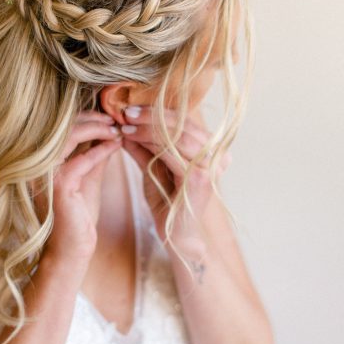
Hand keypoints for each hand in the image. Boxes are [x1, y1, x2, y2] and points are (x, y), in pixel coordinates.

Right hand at [36, 111, 121, 266]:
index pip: (60, 126)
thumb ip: (94, 154)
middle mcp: (37, 163)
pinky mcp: (58, 185)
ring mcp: (44, 173)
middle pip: (63, 125)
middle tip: (116, 118)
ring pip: (70, 136)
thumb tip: (109, 130)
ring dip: (97, 129)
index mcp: (41, 160)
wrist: (72, 249)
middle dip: (92, 118)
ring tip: (116, 129)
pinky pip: (83, 159)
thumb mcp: (88, 177)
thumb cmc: (78, 216)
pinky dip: (102, 150)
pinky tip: (116, 145)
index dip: (86, 117)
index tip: (109, 115)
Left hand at [120, 105, 231, 244]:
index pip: (185, 122)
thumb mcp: (153, 166)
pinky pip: (171, 152)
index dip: (158, 112)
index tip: (131, 107)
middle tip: (126, 111)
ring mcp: (212, 166)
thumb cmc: (166, 201)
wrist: (175, 235)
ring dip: (146, 127)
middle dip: (151, 116)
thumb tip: (125, 121)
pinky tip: (128, 138)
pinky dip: (148, 142)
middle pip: (183, 125)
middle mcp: (219, 155)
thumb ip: (144, 145)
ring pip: (177, 135)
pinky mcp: (200, 178)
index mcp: (213, 149)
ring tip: (124, 123)